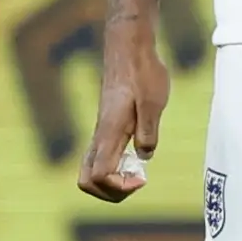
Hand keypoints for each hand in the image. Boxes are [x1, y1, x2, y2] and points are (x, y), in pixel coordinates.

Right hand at [77, 21, 169, 201]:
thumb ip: (148, 131)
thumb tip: (143, 157)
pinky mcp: (105, 127)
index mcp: (109, 132)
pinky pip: (99, 158)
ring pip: (90, 171)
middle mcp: (99, 136)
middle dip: (111, 192)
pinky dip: (114, 168)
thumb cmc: (143, 72)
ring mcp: (100, 132)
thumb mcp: (154, 102)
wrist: (129, 48)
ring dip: (112, 181)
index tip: (142, 178)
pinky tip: (136, 154)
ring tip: (138, 172)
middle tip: (139, 181)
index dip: (118, 187)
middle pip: (87, 181)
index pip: (99, 176)